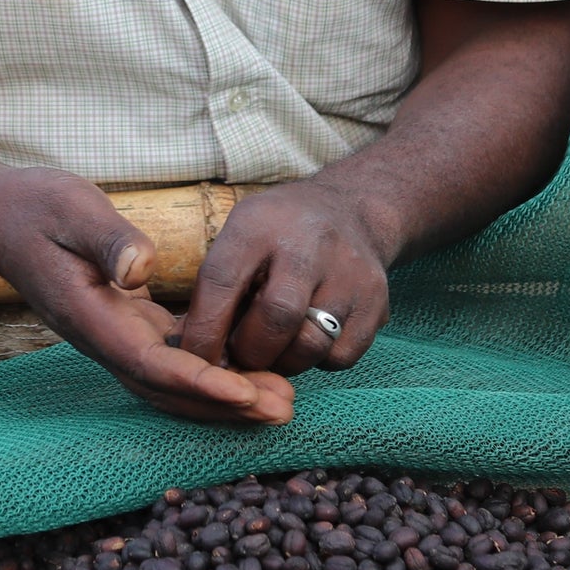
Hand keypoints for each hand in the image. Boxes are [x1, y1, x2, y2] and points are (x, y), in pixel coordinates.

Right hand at [0, 173, 292, 424]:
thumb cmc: (32, 205)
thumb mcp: (70, 207)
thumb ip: (108, 240)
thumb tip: (142, 269)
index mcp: (87, 316)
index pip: (151, 364)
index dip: (201, 382)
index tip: (247, 392)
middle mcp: (100, 337)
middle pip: (167, 390)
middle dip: (224, 406)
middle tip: (284, 410)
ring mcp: (111, 333)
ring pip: (170, 382)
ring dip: (222, 396)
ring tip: (280, 399)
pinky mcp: (122, 321)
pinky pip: (169, 358)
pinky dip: (208, 369)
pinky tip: (247, 367)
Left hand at [177, 181, 392, 378]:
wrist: (350, 208)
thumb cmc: (278, 232)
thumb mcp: (240, 233)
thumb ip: (216, 286)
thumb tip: (193, 352)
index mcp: (259, 224)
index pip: (222, 282)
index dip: (204, 329)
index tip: (193, 357)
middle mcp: (309, 244)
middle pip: (275, 318)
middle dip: (250, 351)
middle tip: (239, 356)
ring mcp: (349, 273)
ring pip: (311, 345)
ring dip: (283, 361)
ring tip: (273, 348)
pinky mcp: (376, 301)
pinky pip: (340, 357)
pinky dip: (318, 360)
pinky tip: (308, 337)